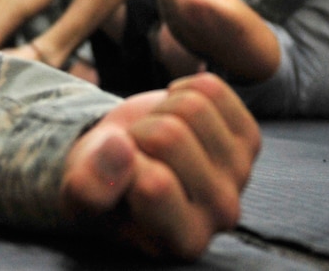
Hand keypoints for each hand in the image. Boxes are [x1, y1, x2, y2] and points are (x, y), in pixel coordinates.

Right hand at [59, 73, 260, 258]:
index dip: (122, 163)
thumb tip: (122, 147)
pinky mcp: (249, 139)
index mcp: (182, 241)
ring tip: (153, 137)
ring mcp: (240, 174)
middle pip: (170, 136)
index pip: (154, 185)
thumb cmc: (104, 185)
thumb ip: (88, 187)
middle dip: (139, 132)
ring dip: (160, 111)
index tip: (120, 175)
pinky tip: (174, 117)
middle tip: (136, 153)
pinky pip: (212, 88)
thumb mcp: (79, 194)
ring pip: (193, 107)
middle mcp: (221, 214)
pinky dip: (180, 90)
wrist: (127, 165)